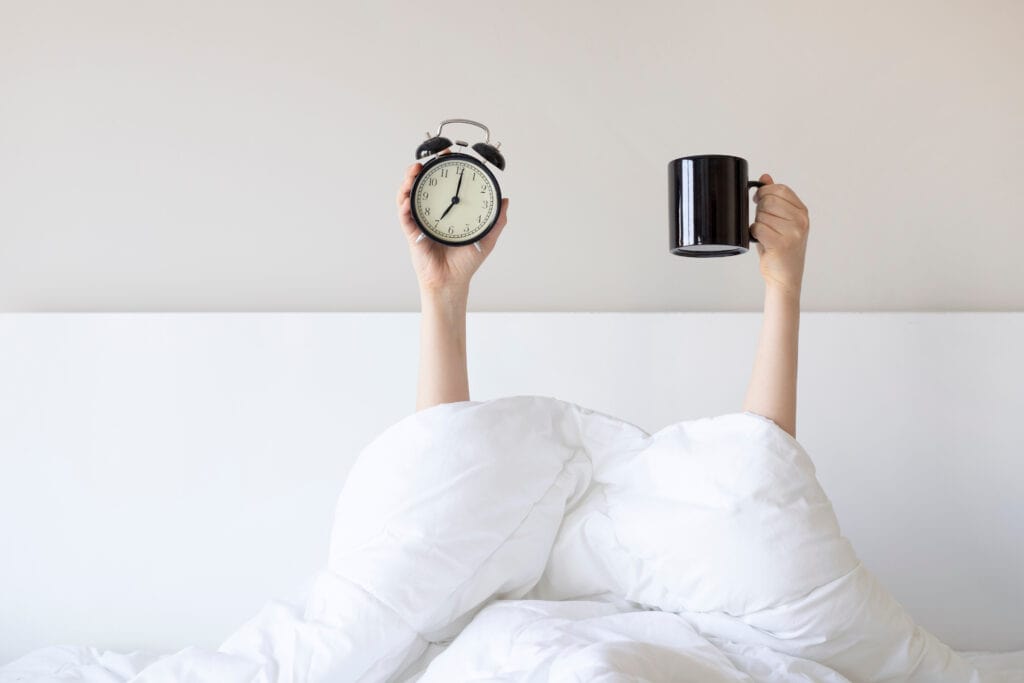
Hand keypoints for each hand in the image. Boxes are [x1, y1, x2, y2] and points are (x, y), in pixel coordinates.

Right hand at [396, 156, 509, 294]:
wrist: (452, 282)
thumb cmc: (465, 262)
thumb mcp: (486, 238)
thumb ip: (497, 220)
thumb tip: (506, 200)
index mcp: (446, 212)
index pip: (441, 185)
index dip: (440, 169)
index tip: (446, 154)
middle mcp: (430, 215)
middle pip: (420, 187)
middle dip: (419, 171)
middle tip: (426, 160)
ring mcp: (419, 223)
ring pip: (408, 198)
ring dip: (407, 184)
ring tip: (412, 173)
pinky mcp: (413, 235)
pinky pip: (405, 218)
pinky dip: (404, 208)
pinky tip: (407, 200)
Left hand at [751, 173, 809, 295]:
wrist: (784, 277)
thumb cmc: (780, 249)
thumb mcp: (780, 221)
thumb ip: (775, 199)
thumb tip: (765, 177)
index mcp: (802, 212)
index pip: (781, 189)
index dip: (765, 192)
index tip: (758, 200)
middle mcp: (801, 221)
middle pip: (769, 200)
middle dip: (759, 209)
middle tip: (762, 221)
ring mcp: (793, 232)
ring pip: (762, 214)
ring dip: (757, 223)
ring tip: (765, 234)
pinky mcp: (781, 243)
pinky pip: (758, 228)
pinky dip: (755, 233)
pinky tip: (761, 240)